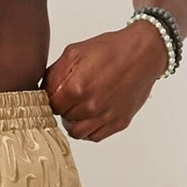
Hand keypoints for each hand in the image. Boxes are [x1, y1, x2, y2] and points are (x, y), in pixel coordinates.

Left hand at [42, 22, 165, 141]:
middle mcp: (90, 106)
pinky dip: (89, 129)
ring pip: (76, 132)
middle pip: (62, 118)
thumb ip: (54, 74)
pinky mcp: (118, 123)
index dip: (51, 98)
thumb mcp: (75, 52)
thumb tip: (43, 91)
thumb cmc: (110, 50)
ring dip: (74, 121)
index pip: (50, 105)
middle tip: (71, 96)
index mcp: (76, 88)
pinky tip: (91, 115)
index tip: (57, 93)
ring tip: (79, 107)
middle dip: (64, 107)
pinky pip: (94, 136)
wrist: (143, 54)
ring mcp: (105, 117)